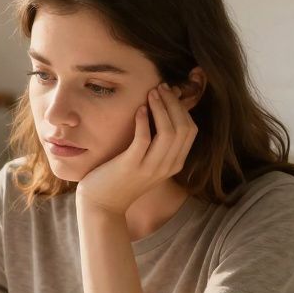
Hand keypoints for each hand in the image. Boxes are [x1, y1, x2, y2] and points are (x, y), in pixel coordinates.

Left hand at [76, 83, 197, 215]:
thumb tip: (162, 110)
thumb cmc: (123, 178)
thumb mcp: (148, 161)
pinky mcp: (132, 166)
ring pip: (168, 131)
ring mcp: (151, 168)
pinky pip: (144, 138)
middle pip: (183, 128)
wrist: (103, 205)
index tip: (169, 93)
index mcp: (175, 164)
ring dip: (161, 108)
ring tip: (151, 93)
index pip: (190, 130)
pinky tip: (139, 109)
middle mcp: (167, 167)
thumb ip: (158, 143)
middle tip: (160, 87)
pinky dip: (144, 120)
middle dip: (173, 103)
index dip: (182, 108)